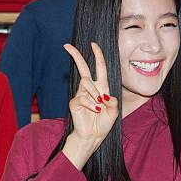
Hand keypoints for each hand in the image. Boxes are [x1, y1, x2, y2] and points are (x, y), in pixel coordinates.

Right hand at [63, 41, 118, 168]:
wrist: (93, 136)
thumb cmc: (102, 124)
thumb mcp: (113, 112)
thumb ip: (112, 102)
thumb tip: (104, 95)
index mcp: (100, 88)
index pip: (99, 69)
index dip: (97, 56)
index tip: (93, 44)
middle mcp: (89, 89)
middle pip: (83, 68)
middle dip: (76, 56)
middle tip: (67, 45)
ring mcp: (80, 95)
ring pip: (87, 84)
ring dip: (95, 95)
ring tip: (98, 107)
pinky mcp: (74, 102)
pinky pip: (83, 98)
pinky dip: (90, 105)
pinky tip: (93, 111)